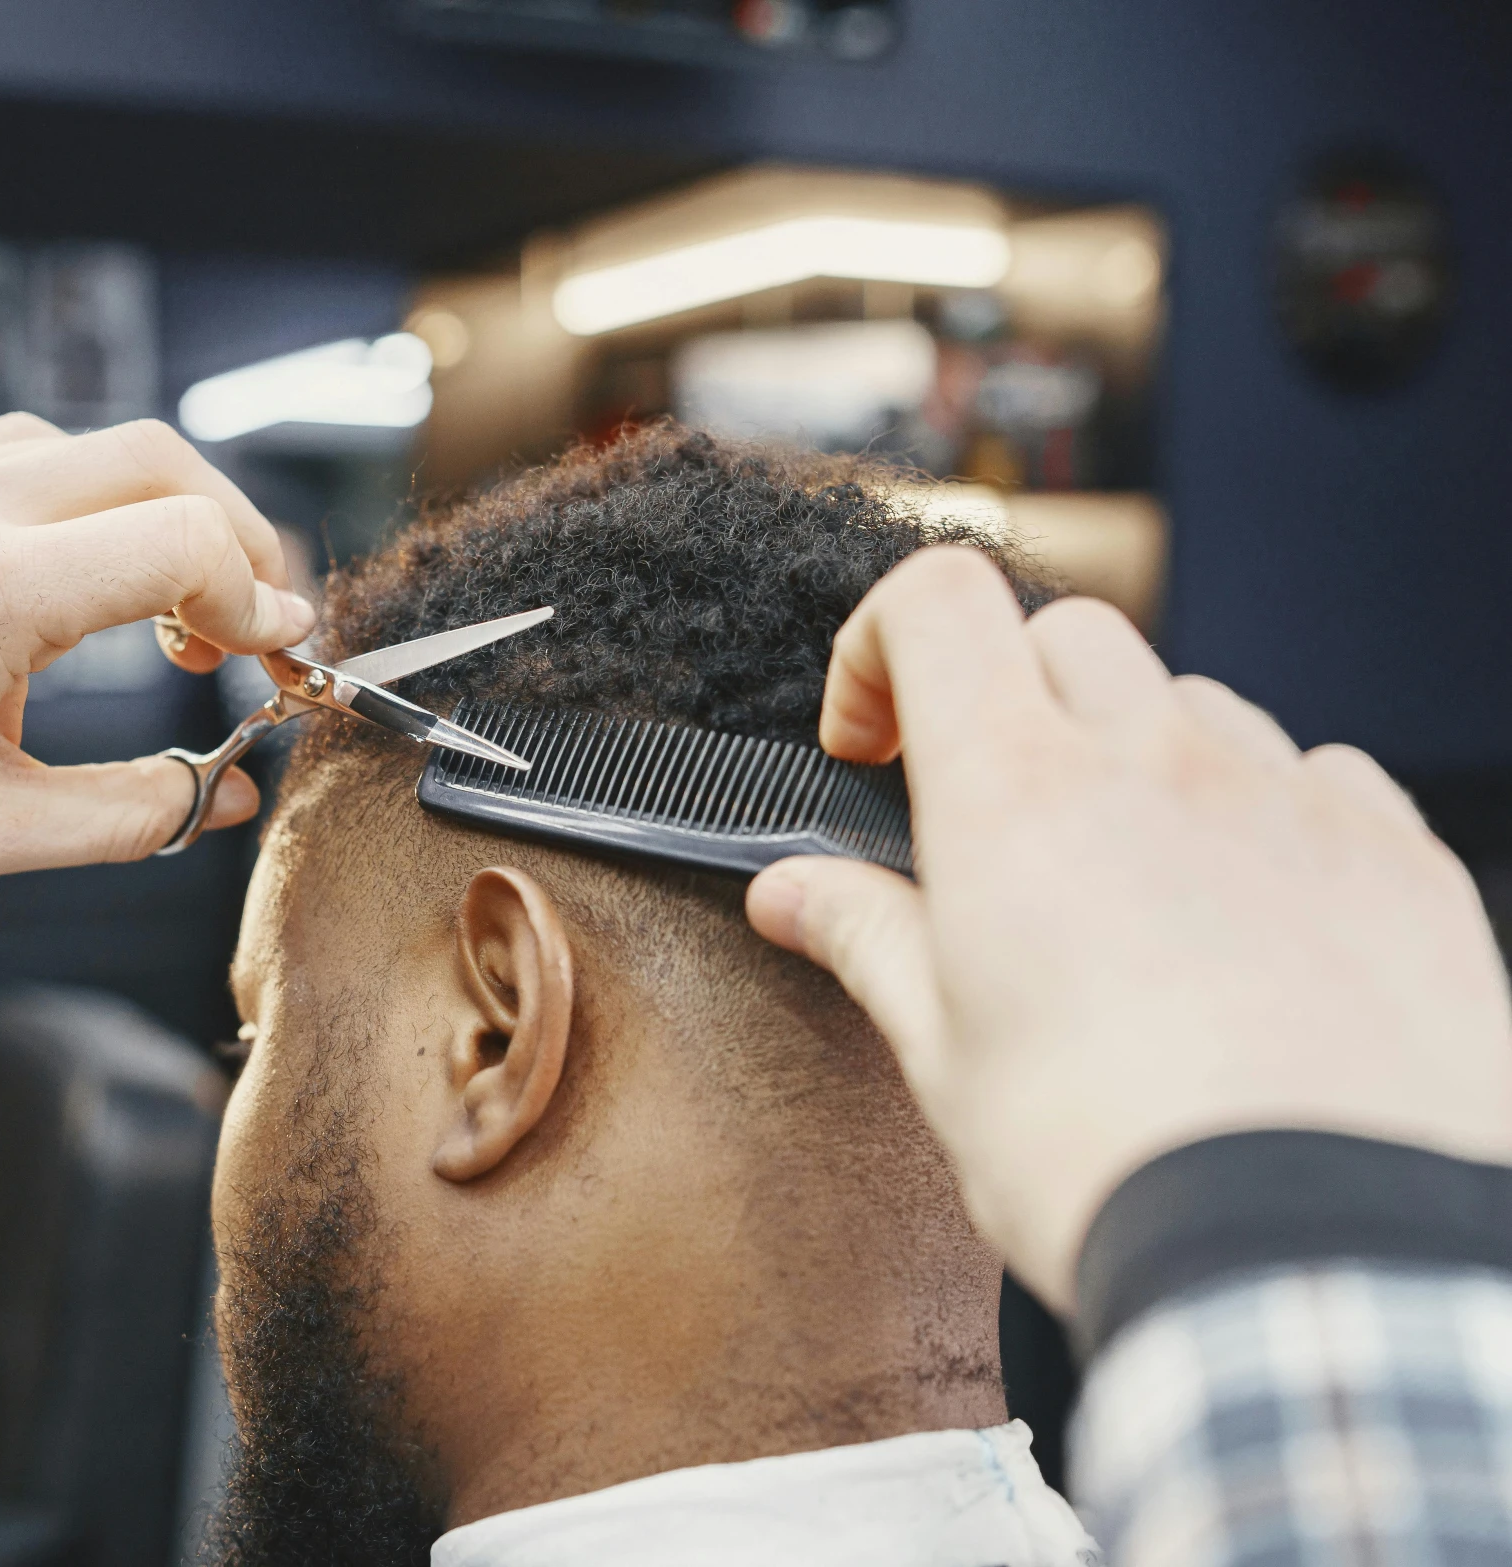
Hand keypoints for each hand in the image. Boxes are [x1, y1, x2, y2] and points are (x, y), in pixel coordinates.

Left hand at [0, 414, 316, 878]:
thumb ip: (125, 817)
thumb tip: (220, 797)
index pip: (185, 544)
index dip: (257, 602)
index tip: (270, 659)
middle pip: (163, 462)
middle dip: (235, 539)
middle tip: (247, 625)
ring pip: (95, 444)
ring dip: (159, 514)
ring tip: (161, 616)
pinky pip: (22, 449)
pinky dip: (84, 500)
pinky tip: (71, 582)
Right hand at [744, 546, 1511, 1310]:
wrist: (1320, 1258)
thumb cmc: (1108, 1166)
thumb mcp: (946, 1060)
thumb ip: (869, 942)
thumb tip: (790, 891)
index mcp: (1016, 795)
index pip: (936, 602)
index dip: (882, 646)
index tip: (873, 746)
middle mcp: (1157, 761)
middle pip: (1066, 635)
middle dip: (1008, 697)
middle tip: (990, 817)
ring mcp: (1290, 798)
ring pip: (1196, 701)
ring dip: (1141, 754)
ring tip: (1126, 882)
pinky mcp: (1399, 858)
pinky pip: (1320, 775)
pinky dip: (1264, 812)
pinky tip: (1248, 914)